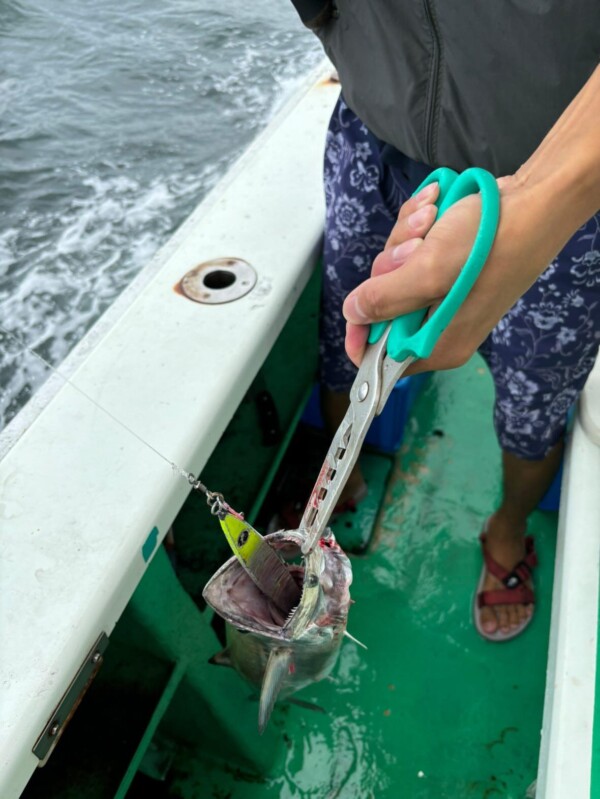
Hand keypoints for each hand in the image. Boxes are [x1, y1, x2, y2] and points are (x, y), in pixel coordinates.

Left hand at [342, 173, 573, 372]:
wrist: (534, 200)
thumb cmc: (490, 242)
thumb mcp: (429, 272)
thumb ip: (385, 298)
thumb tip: (353, 313)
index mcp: (437, 345)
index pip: (381, 358)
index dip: (362, 331)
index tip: (359, 299)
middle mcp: (438, 326)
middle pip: (383, 304)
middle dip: (392, 265)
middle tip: (419, 244)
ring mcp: (443, 295)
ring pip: (394, 270)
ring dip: (406, 237)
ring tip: (434, 217)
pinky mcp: (447, 268)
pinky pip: (412, 250)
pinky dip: (418, 226)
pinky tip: (437, 208)